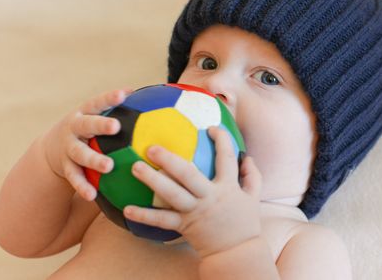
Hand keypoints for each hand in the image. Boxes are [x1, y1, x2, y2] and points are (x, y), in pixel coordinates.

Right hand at [43, 88, 133, 200]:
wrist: (54, 147)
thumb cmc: (90, 128)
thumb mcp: (98, 115)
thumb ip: (122, 110)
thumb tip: (157, 96)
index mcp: (85, 112)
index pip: (98, 102)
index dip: (110, 98)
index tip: (124, 94)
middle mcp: (75, 127)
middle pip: (86, 124)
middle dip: (100, 124)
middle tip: (115, 127)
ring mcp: (68, 147)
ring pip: (80, 153)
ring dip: (93, 159)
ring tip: (108, 166)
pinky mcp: (65, 166)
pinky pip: (74, 177)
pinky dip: (82, 186)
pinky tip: (92, 196)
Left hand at [123, 126, 262, 257]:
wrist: (236, 252)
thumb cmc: (245, 222)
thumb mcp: (254, 196)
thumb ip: (252, 175)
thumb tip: (247, 156)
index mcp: (228, 187)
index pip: (226, 159)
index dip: (221, 141)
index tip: (211, 128)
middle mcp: (209, 197)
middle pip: (189, 175)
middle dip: (170, 159)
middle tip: (153, 147)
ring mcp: (195, 212)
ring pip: (172, 195)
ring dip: (152, 180)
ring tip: (136, 167)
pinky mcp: (184, 226)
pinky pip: (162, 220)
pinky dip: (144, 216)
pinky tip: (127, 209)